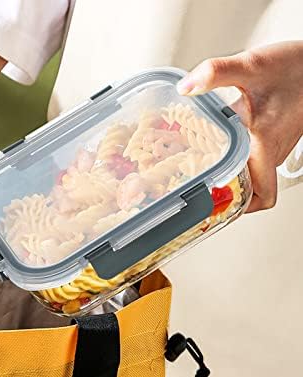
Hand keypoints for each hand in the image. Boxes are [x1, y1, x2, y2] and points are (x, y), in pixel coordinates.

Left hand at [177, 41, 302, 211]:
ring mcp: (273, 148)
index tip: (213, 205)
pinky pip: (253, 162)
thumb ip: (217, 74)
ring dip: (229, 178)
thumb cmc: (293, 68)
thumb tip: (186, 86)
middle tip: (196, 189)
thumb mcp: (251, 67)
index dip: (239, 207)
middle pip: (250, 191)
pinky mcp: (272, 140)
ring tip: (200, 172)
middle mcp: (271, 153)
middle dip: (225, 195)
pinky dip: (236, 164)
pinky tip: (215, 151)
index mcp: (265, 145)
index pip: (261, 196)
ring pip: (251, 177)